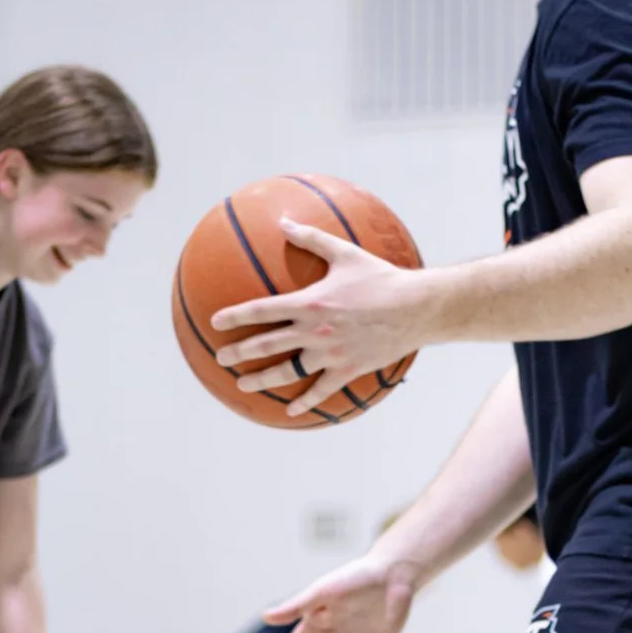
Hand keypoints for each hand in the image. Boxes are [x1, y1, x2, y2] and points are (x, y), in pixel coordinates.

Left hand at [213, 221, 425, 418]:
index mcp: (310, 303)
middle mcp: (315, 331)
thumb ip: (311, 238)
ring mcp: (331, 353)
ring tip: (243, 385)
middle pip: (268, 345)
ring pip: (288, 372)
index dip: (236, 316)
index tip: (216, 323)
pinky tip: (290, 410)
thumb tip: (284, 222)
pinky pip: (321, 389)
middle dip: (240, 353)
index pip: (263, 310)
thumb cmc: (380, 277)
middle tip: (220, 358)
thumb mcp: (345, 253)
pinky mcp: (348, 368)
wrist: (415, 308)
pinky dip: (305, 401)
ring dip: (263, 380)